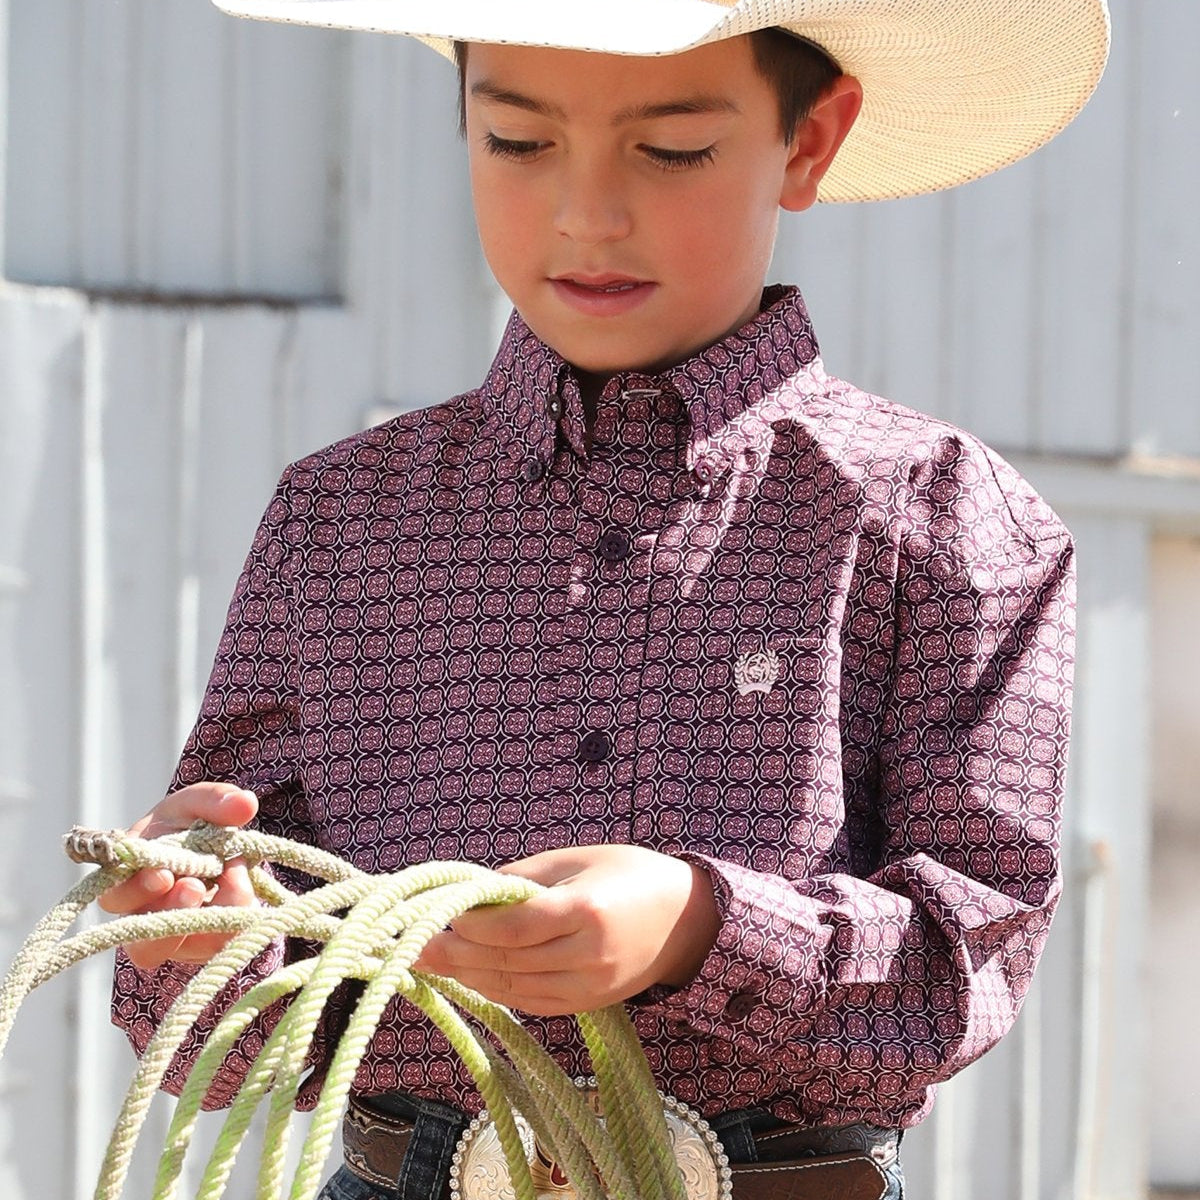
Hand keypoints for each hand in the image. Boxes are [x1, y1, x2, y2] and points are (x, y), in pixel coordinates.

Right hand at [97, 783, 258, 969]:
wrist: (216, 848)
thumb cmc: (188, 825)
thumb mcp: (196, 804)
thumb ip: (215, 800)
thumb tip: (246, 804)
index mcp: (127, 882)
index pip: (116, 897)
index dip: (135, 891)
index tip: (163, 874)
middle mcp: (146, 919)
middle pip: (143, 943)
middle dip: (171, 913)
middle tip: (195, 887)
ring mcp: (178, 938)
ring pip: (187, 949)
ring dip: (210, 921)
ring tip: (233, 881)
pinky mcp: (210, 945)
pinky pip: (223, 944)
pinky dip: (238, 917)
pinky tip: (248, 885)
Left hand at [415, 844, 719, 1015]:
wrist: (689, 919)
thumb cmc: (630, 873)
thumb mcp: (578, 859)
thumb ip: (525, 878)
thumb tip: (474, 893)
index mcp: (585, 911)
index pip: (514, 927)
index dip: (472, 926)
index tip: (441, 915)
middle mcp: (588, 955)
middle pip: (507, 962)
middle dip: (457, 955)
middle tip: (415, 945)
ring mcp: (590, 986)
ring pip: (515, 988)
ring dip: (470, 976)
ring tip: (432, 962)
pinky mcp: (590, 1004)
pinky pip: (533, 1002)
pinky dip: (499, 990)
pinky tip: (472, 976)